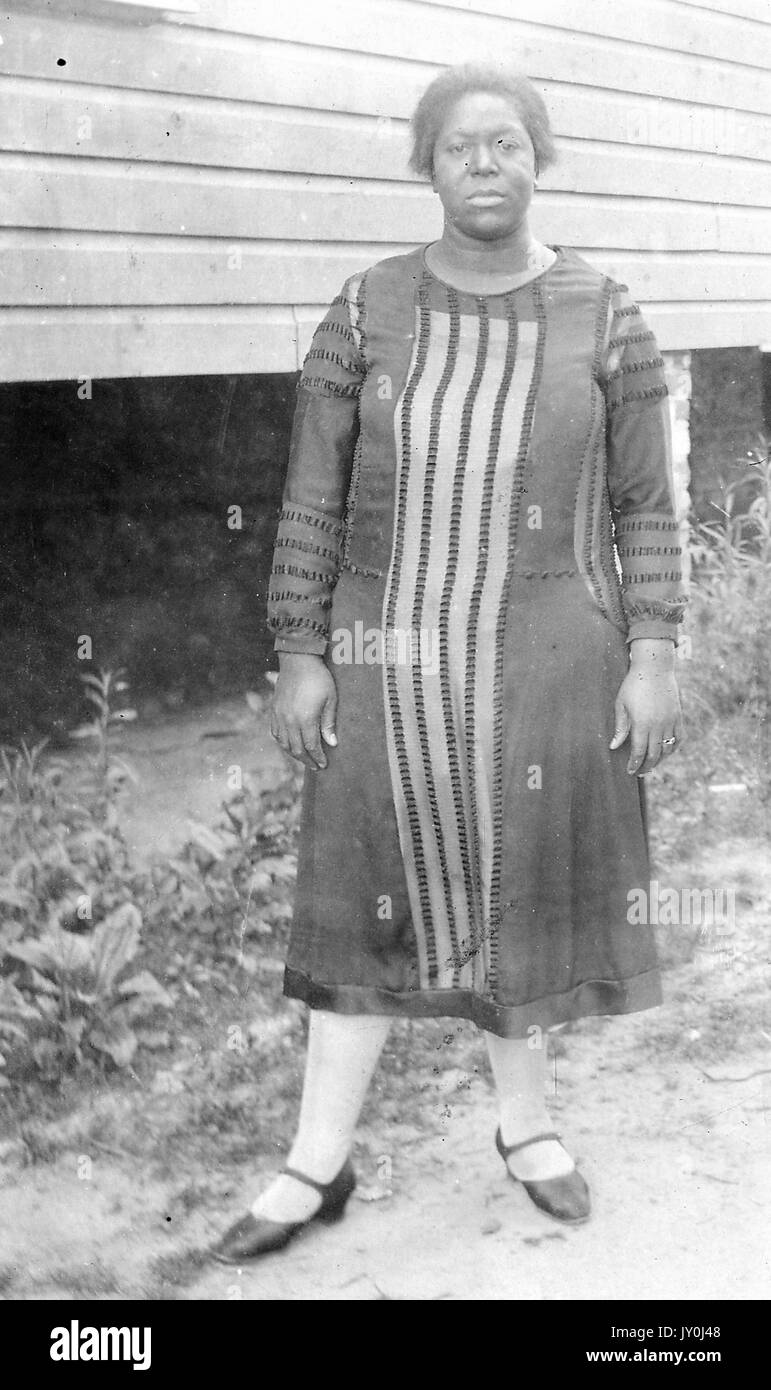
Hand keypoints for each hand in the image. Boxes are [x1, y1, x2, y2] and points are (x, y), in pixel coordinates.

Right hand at [270, 653, 337, 769]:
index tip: (324, 764)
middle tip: (316, 766)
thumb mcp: (331, 699)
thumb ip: (329, 723)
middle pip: (297, 749)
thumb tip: (332, 743)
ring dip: (294, 754)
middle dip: (307, 760)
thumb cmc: (319, 678)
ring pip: (284, 744)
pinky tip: (290, 746)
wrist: (298, 660)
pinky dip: (283, 743)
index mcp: (305, 718)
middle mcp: (289, 720)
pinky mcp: (274, 710)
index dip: (318, 757)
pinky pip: (275, 733)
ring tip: (305, 758)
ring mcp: (279, 715)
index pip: (311, 746)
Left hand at [609, 639, 682, 775]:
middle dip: (646, 766)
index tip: (630, 771)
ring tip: (651, 765)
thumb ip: (620, 727)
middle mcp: (658, 725)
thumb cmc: (633, 685)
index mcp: (642, 724)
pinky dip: (673, 748)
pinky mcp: (678, 716)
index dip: (634, 764)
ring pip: (667, 749)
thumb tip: (614, 746)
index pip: (639, 752)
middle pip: (654, 754)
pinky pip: (679, 738)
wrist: (654, 668)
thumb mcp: (621, 705)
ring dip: (659, 760)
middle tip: (639, 772)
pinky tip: (666, 752)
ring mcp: (670, 721)